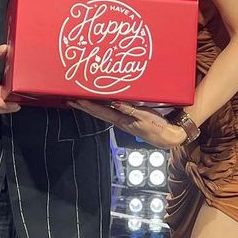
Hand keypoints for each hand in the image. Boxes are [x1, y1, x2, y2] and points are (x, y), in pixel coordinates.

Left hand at [67, 100, 185, 148]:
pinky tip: (101, 105)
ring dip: (91, 108)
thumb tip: (114, 103)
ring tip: (80, 102)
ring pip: (103, 113)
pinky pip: (111, 113)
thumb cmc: (157, 127)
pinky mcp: (129, 121)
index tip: (76, 99)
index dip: (88, 105)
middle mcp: (120, 121)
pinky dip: (102, 108)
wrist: (168, 137)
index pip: (100, 111)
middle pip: (97, 113)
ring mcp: (124, 122)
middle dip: (84, 107)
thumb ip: (130, 109)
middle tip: (70, 100)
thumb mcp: (144, 116)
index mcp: (121, 120)